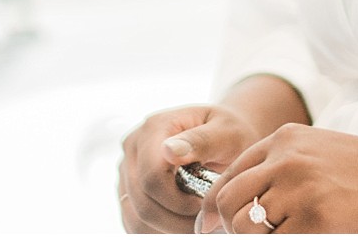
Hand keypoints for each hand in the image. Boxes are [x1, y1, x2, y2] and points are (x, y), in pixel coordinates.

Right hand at [118, 103, 263, 233]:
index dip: (179, 202)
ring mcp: (127, 169)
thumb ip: (201, 141)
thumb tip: (169, 151)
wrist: (224, 134)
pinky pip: (135, 222)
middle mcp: (134, 147)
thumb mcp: (226, 132)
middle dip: (177, 220)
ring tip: (196, 220)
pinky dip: (159, 230)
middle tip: (205, 218)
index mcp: (154, 128)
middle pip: (143, 203)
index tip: (204, 204)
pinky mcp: (129, 189)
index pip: (152, 178)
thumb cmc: (229, 133)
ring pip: (136, 218)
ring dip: (169, 228)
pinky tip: (183, 221)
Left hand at [200, 124, 357, 232]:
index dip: (219, 207)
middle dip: (230, 228)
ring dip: (257, 239)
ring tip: (289, 235)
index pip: (231, 174)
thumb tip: (249, 203)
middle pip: (229, 201)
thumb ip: (287, 167)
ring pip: (245, 227)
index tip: (216, 226)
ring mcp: (300, 189)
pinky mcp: (316, 223)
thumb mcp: (326, 154)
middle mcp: (287, 159)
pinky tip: (310, 237)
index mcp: (288, 138)